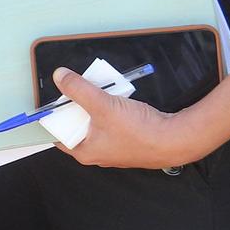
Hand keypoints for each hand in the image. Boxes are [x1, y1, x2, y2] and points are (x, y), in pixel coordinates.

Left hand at [46, 66, 210, 170]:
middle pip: (78, 125)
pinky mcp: (127, 139)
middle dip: (79, 106)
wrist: (174, 139)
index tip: (56, 100)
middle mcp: (97, 152)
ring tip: (101, 91)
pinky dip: (112, 108)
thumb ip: (79, 89)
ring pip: (96, 121)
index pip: (58, 135)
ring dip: (97, 104)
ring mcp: (113, 147)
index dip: (55, 117)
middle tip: (81, 90)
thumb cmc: (138, 131)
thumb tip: (60, 77)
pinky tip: (117, 98)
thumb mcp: (102, 105)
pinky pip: (112, 121)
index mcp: (84, 151)